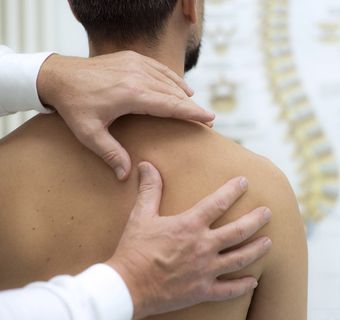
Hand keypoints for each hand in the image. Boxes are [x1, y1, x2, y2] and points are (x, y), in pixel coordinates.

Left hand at [37, 51, 214, 179]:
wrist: (58, 76)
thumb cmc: (73, 106)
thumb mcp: (88, 133)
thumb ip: (110, 153)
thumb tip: (126, 175)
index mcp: (132, 94)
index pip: (170, 104)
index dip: (192, 112)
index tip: (210, 118)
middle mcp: (138, 76)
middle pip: (174, 93)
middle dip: (192, 106)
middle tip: (208, 119)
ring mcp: (136, 64)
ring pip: (169, 80)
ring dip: (184, 94)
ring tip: (196, 107)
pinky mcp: (132, 58)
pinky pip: (160, 68)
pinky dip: (173, 78)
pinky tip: (182, 87)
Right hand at [107, 162, 271, 318]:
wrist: (126, 286)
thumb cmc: (134, 249)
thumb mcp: (141, 216)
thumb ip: (150, 189)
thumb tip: (146, 165)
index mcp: (190, 225)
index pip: (218, 202)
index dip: (233, 190)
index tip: (244, 181)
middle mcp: (203, 246)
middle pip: (238, 231)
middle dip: (256, 220)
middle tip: (268, 212)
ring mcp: (205, 269)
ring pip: (240, 258)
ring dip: (257, 249)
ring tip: (269, 242)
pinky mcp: (202, 290)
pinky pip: (229, 289)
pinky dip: (243, 286)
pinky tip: (254, 281)